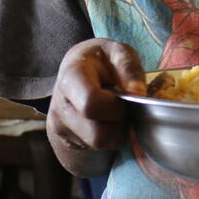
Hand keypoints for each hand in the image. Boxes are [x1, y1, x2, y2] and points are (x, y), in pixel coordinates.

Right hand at [47, 39, 145, 153]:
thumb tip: (139, 94)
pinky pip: (95, 148)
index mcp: (71, 76)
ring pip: (99, 144)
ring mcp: (59, 125)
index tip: (124, 95)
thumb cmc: (100, 59)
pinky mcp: (64, 138)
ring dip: (116, 131)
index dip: (116, 107)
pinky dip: (109, 137)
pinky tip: (107, 120)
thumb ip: (129, 68)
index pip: (90, 104)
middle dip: (119, 121)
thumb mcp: (118, 51)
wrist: (75, 70)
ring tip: (116, 111)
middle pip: (97, 133)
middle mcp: (59, 104)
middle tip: (123, 105)